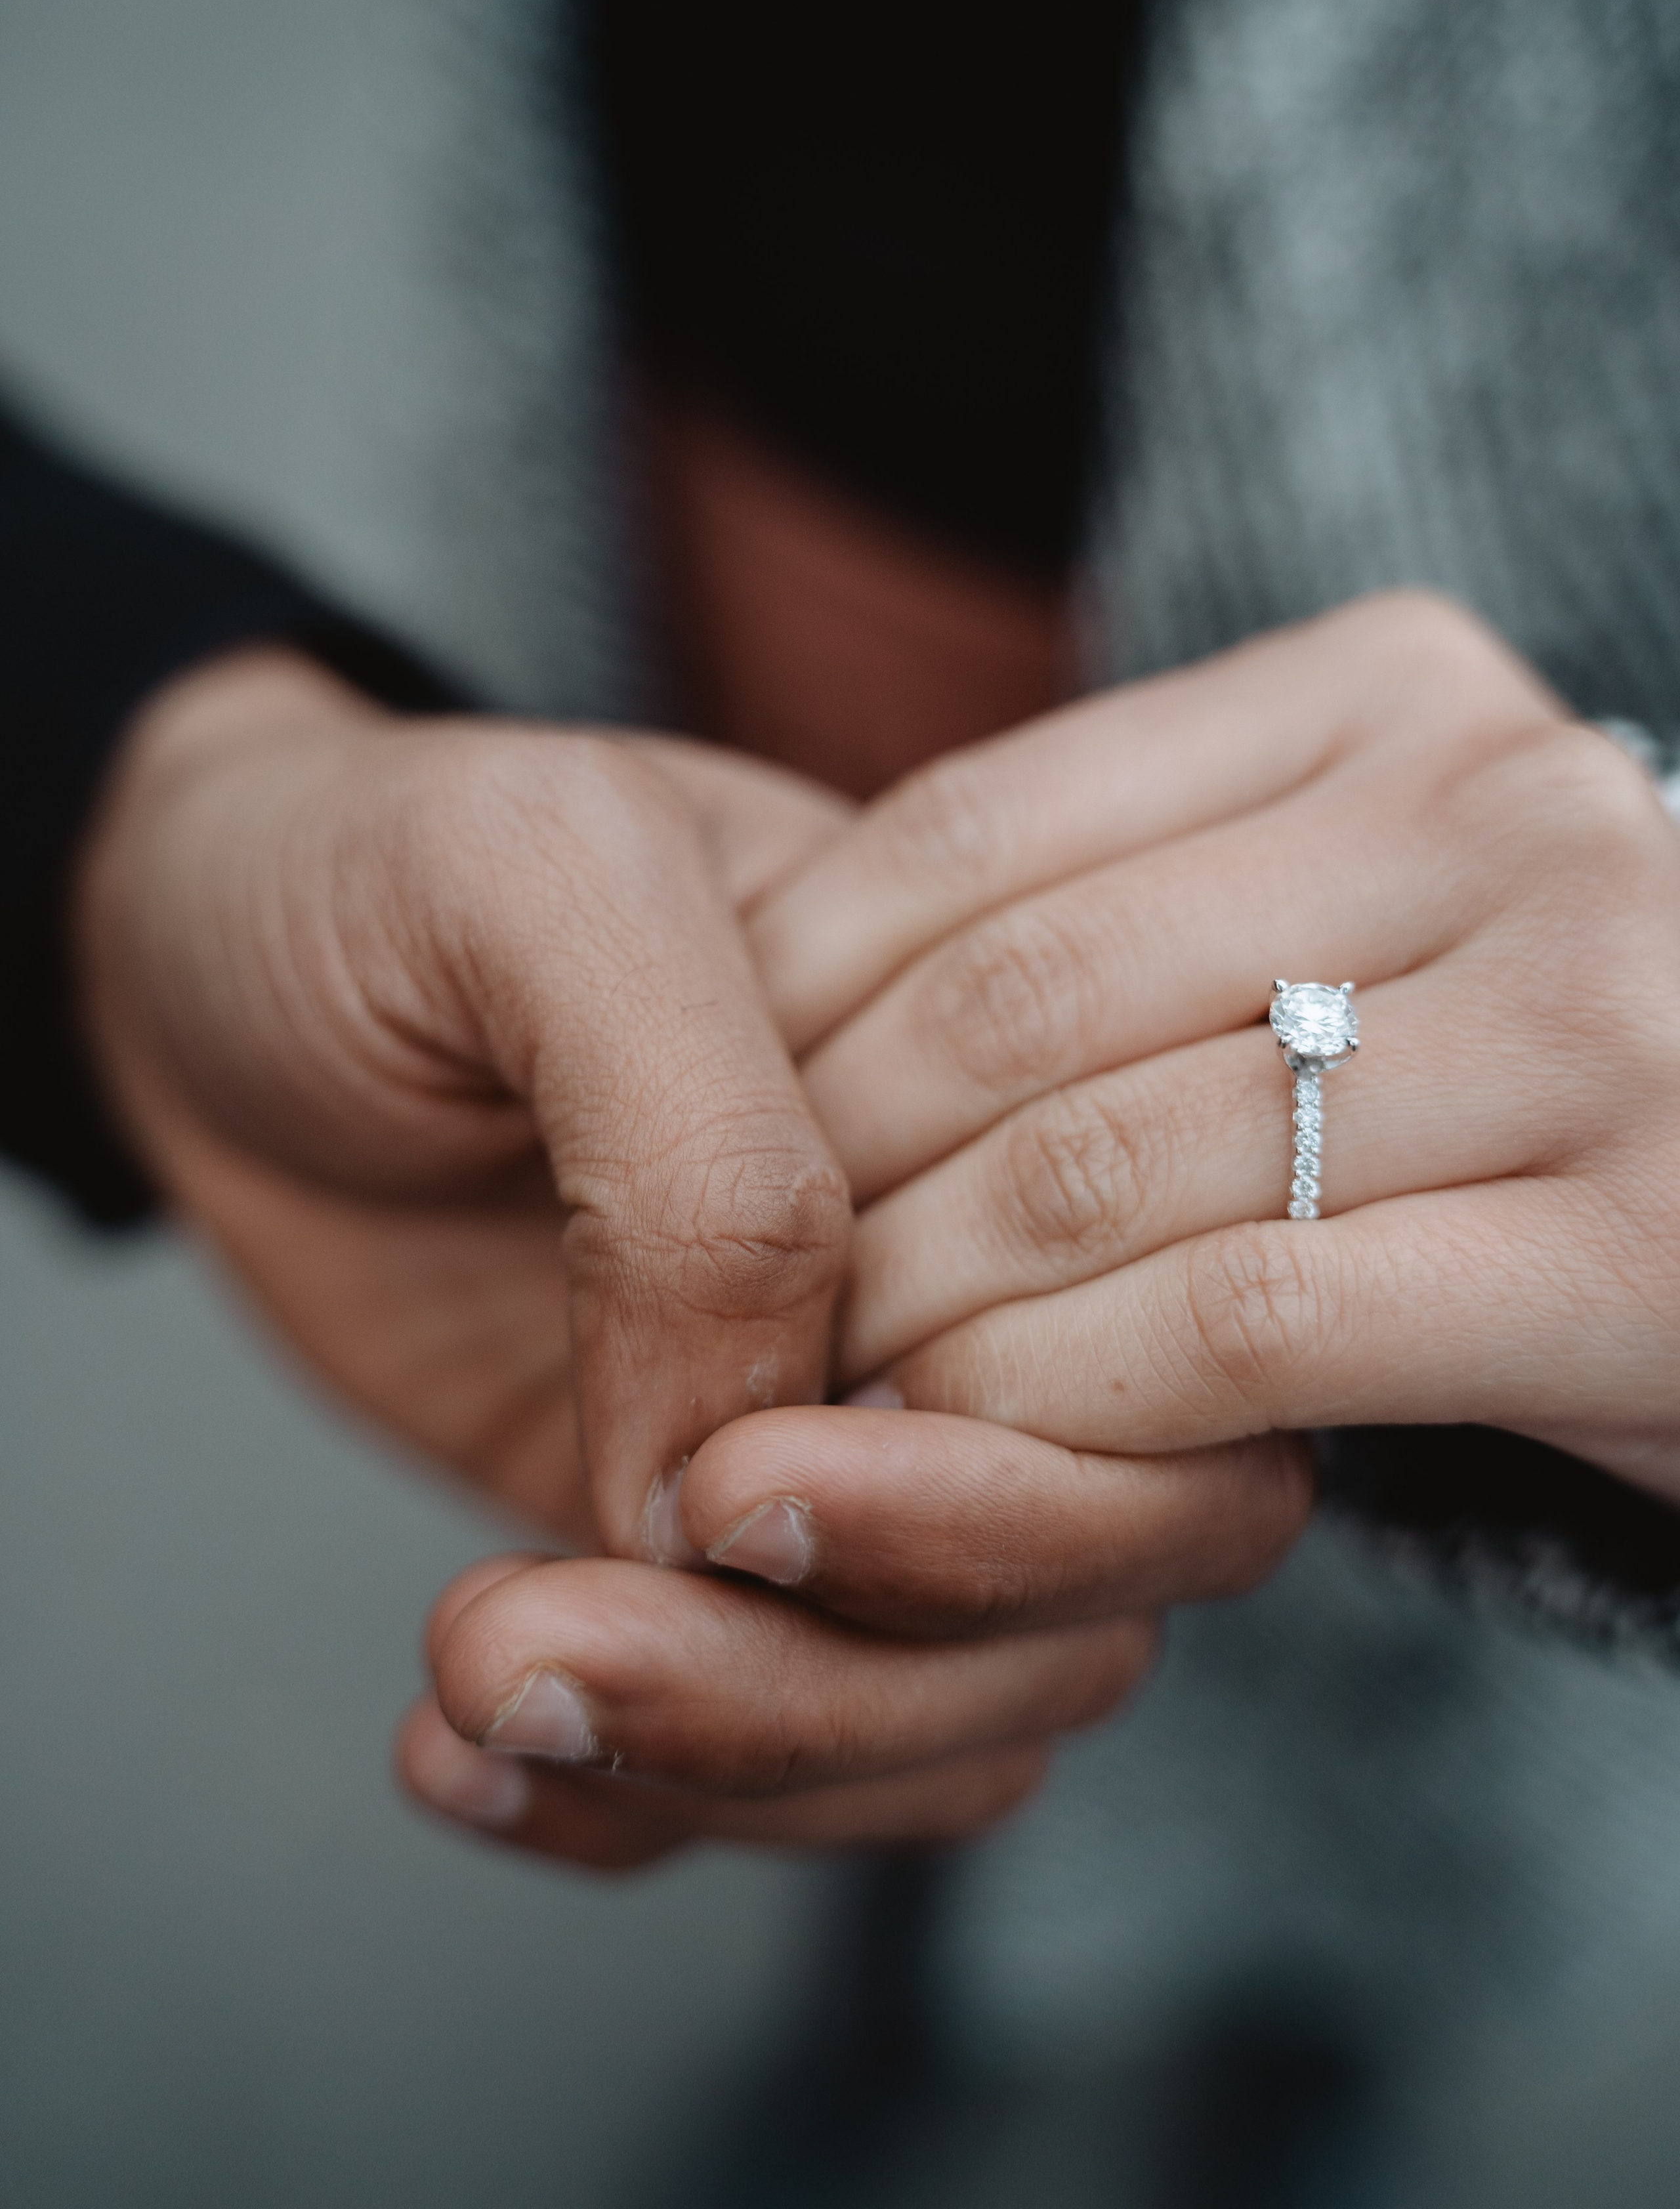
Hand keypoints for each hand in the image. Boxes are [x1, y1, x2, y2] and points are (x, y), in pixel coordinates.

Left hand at [84, 652, 1273, 1865]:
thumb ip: (703, 1147)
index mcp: (1027, 1103)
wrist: (211, 958)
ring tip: (472, 1677)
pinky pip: (777, 1766)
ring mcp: (857, 1436)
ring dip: (733, 1759)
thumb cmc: (389, 867)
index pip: (1168, 1378)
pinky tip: (457, 1750)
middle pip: (1091, 1599)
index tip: (724, 1472)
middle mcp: (982, 1292)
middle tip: (544, 1624)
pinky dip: (635, 1810)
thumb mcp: (544, 880)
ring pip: (953, 1720)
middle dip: (850, 1674)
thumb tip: (750, 1455)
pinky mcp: (711, 1551)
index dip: (1000, 1489)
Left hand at [741, 590, 1679, 1502]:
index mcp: (1395, 689)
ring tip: (810, 1393)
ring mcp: (1598, 1017)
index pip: (978, 828)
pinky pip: (1244, 1328)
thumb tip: (802, 972)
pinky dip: (1059, 1405)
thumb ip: (1147, 892)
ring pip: (1106, 1170)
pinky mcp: (1643, 1246)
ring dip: (911, 1311)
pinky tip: (968, 1460)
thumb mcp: (1360, 907)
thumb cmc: (1531, 1072)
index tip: (700, 1124)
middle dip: (825, 1176)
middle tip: (724, 1296)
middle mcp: (1508, 807)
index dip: (784, 990)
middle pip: (1021, 1000)